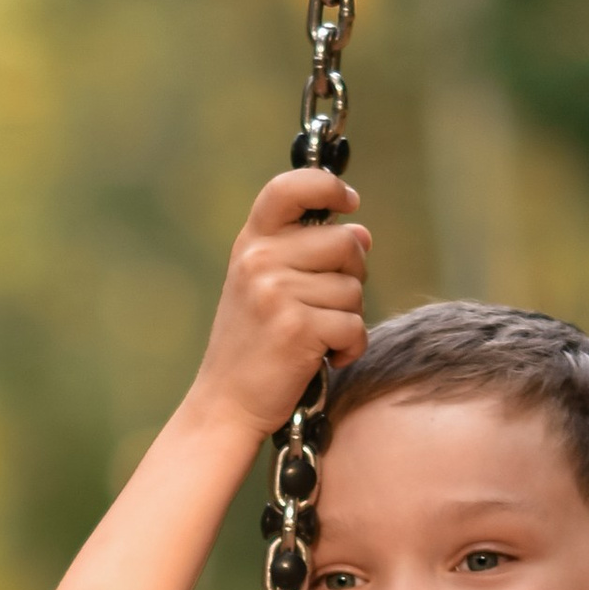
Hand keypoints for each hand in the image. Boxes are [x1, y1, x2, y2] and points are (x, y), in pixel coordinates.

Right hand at [186, 171, 369, 441]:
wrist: (226, 404)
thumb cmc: (253, 346)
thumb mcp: (266, 288)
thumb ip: (308, 255)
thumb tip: (363, 233)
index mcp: (251, 243)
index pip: (290, 188)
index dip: (328, 186)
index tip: (349, 202)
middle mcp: (260, 260)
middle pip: (345, 242)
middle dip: (353, 273)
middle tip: (329, 304)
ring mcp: (276, 293)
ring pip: (354, 287)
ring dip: (349, 317)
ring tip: (319, 337)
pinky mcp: (297, 329)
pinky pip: (355, 325)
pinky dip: (351, 347)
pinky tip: (328, 358)